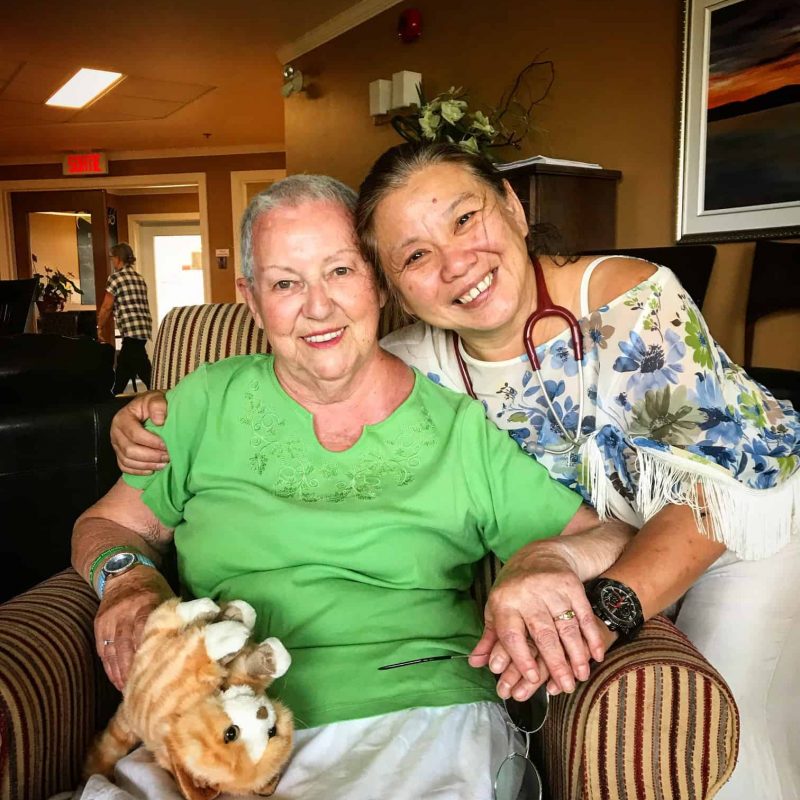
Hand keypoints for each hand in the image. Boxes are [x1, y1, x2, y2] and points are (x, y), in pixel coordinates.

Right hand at [94, 567, 174, 689]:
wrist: (123, 573)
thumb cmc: (153, 588)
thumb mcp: (168, 597)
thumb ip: (176, 618)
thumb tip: (191, 640)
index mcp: (146, 606)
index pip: (146, 636)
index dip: (150, 658)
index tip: (157, 677)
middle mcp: (125, 614)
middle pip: (128, 649)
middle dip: (135, 673)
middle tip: (146, 693)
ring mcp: (109, 621)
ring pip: (114, 654)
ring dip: (122, 676)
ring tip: (132, 694)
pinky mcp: (99, 626)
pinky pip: (103, 653)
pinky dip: (111, 669)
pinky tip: (119, 683)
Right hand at [111, 391, 169, 474]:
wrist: (150, 410)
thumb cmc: (153, 405)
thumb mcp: (156, 398)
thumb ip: (158, 404)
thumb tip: (159, 420)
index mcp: (123, 418)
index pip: (134, 434)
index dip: (151, 442)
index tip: (166, 444)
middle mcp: (116, 432)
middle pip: (129, 450)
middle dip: (151, 456)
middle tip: (168, 456)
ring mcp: (116, 445)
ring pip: (127, 461)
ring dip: (147, 465)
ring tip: (164, 463)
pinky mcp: (120, 454)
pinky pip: (125, 467)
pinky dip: (139, 471)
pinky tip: (153, 469)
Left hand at [471, 551, 608, 695]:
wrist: (538, 554)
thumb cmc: (513, 589)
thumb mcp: (497, 608)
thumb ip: (489, 638)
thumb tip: (474, 664)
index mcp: (504, 602)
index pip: (512, 635)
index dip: (521, 659)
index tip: (532, 679)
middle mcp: (527, 595)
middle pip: (543, 634)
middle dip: (556, 664)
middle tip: (564, 687)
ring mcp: (551, 589)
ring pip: (566, 627)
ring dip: (576, 654)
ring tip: (580, 676)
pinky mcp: (572, 585)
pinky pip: (585, 615)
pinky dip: (592, 637)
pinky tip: (596, 655)